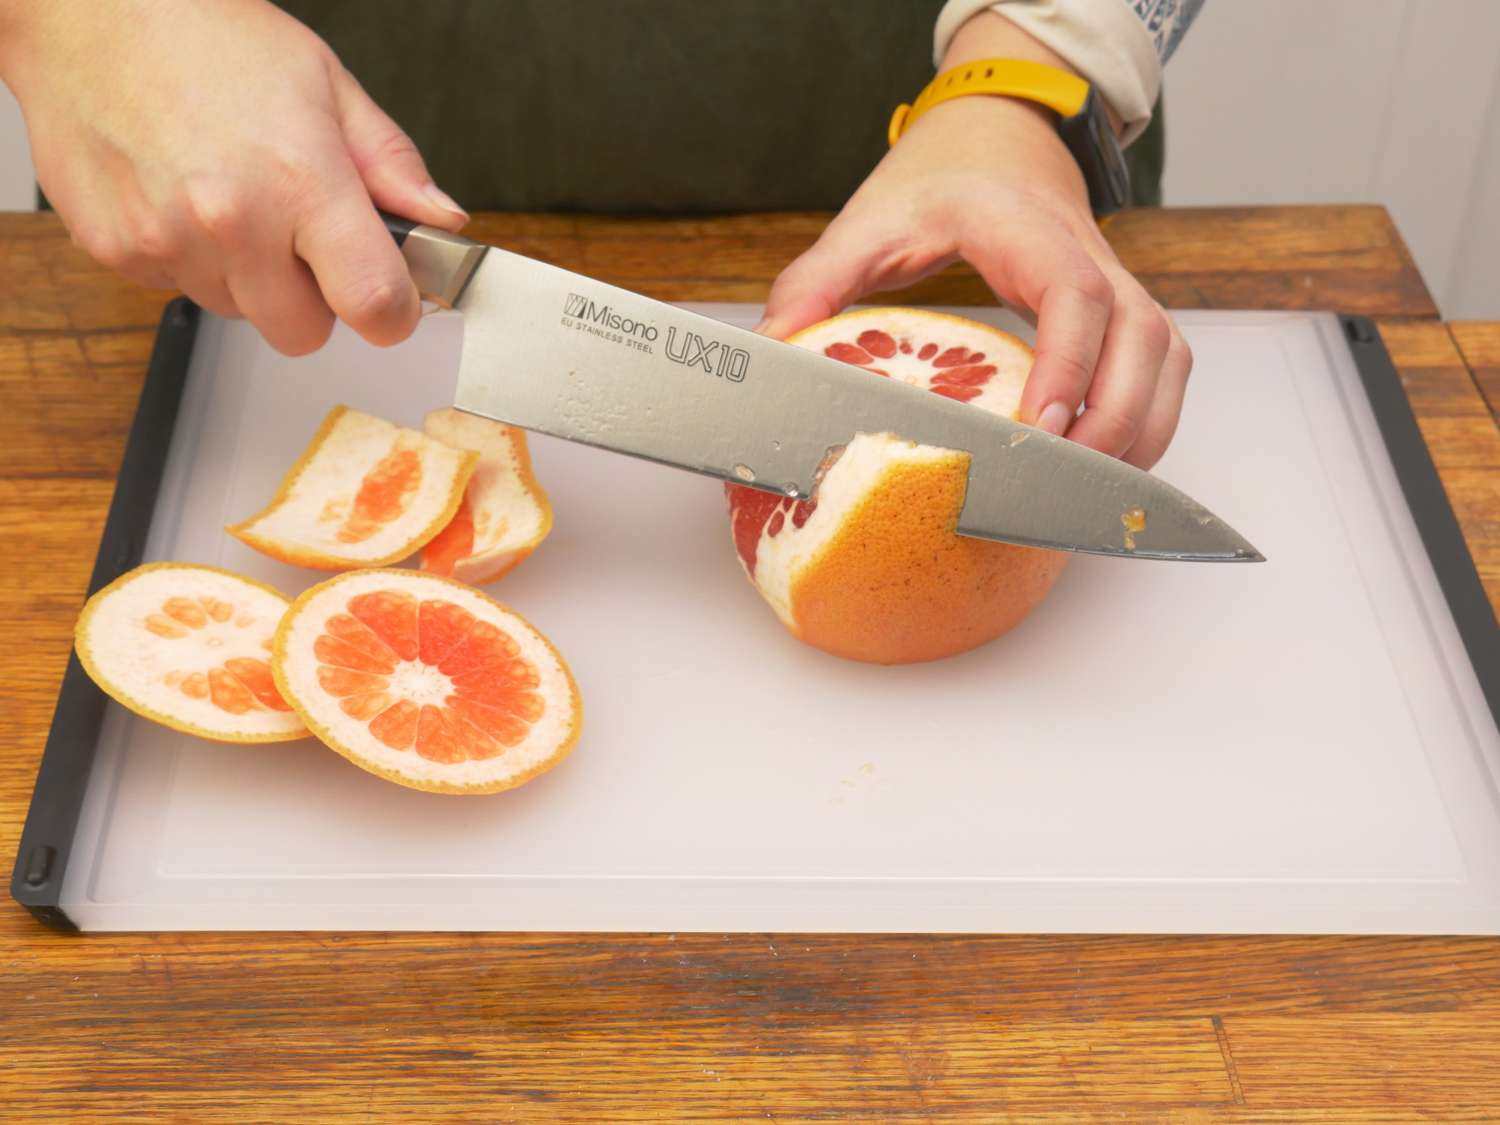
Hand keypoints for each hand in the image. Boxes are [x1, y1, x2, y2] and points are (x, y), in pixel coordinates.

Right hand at [0, 0, 466, 354]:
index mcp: (299, 181)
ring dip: (249, 278)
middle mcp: (231, 223)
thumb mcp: (325, 84)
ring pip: (241, 314)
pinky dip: (193, 260)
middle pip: (304, 333)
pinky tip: (184, 198)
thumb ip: (391, 164)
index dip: (392, 311)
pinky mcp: (117, 252)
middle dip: (315, 299)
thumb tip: (442, 221)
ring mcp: (167, 243)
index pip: (373, 304)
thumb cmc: (206, 35)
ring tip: (234, 199)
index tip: (391, 297)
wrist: (87, 11)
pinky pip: (180, 290)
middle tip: (301, 236)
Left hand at [759, 16, 1189, 469]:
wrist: (995, 132)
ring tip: (1088, 493)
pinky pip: (1161, 365)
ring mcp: (1115, 280)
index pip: (1073, 293)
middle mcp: (1087, 252)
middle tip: (1061, 484)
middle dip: (1114, 418)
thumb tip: (769, 354)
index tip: (1040, 428)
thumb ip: (814, 284)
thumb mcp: (866, 222)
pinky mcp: (1123, 308)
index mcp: (1022, 227)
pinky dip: (1147, 419)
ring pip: (1165, 355)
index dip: (1067, 363)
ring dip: (1141, 427)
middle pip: (1141, 334)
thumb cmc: (935, 179)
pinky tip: (1107, 467)